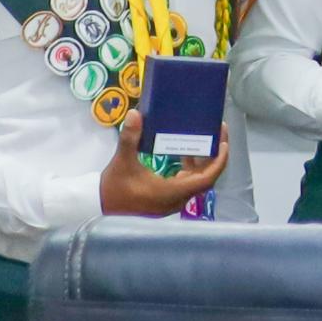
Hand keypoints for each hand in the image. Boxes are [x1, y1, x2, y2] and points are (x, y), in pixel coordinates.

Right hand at [98, 114, 226, 217]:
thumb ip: (130, 138)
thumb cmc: (113, 187)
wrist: (98, 206)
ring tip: (200, 141)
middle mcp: (177, 199)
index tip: (223, 143)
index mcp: (172, 192)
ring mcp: (172, 202)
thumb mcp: (122, 161)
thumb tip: (135, 114)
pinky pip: (186, 184)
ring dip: (201, 163)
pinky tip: (183, 156)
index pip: (207, 178)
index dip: (218, 161)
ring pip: (196, 181)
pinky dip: (189, 170)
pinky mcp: (166, 200)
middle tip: (215, 135)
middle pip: (205, 178)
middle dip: (212, 157)